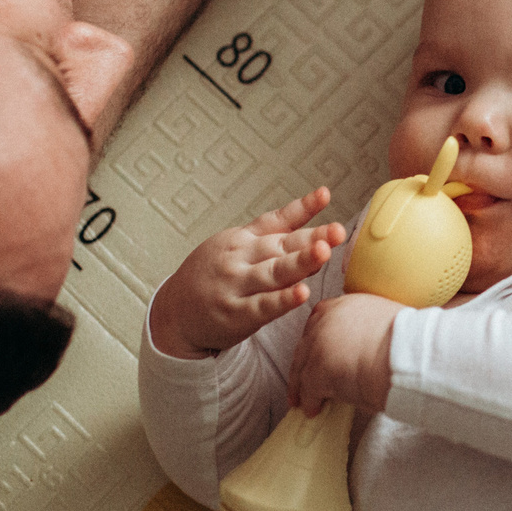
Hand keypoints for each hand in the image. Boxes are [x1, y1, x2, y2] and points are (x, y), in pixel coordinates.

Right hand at [148, 189, 348, 359]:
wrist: (174, 313)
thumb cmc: (213, 276)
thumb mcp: (237, 245)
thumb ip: (277, 232)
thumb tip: (321, 220)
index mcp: (243, 239)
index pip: (277, 222)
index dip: (303, 208)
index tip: (325, 195)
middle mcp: (240, 258)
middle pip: (281, 247)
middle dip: (311, 239)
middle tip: (337, 232)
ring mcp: (236, 286)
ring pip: (273, 273)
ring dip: (299, 263)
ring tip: (324, 253)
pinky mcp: (235, 315)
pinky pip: (262, 307)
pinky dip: (282, 300)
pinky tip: (301, 293)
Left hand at [289, 292, 401, 416]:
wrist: (408, 355)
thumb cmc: (407, 342)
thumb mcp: (383, 321)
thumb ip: (365, 328)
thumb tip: (363, 347)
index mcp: (343, 306)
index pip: (318, 321)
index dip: (316, 341)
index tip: (315, 353)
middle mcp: (325, 320)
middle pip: (305, 345)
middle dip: (302, 365)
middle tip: (301, 382)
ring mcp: (318, 345)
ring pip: (302, 369)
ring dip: (301, 387)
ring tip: (303, 401)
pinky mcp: (318, 370)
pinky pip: (309, 390)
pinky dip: (311, 402)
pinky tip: (314, 410)